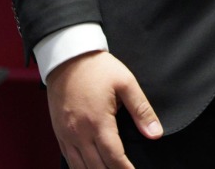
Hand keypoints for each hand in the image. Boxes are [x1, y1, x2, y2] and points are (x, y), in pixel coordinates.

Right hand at [46, 50, 160, 168]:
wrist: (67, 57)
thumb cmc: (98, 68)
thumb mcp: (126, 83)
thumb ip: (142, 110)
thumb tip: (155, 133)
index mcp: (98, 122)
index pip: (114, 157)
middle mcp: (79, 133)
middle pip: (97, 166)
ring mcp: (66, 134)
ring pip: (80, 167)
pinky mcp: (59, 132)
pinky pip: (68, 158)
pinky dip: (79, 168)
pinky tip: (90, 168)